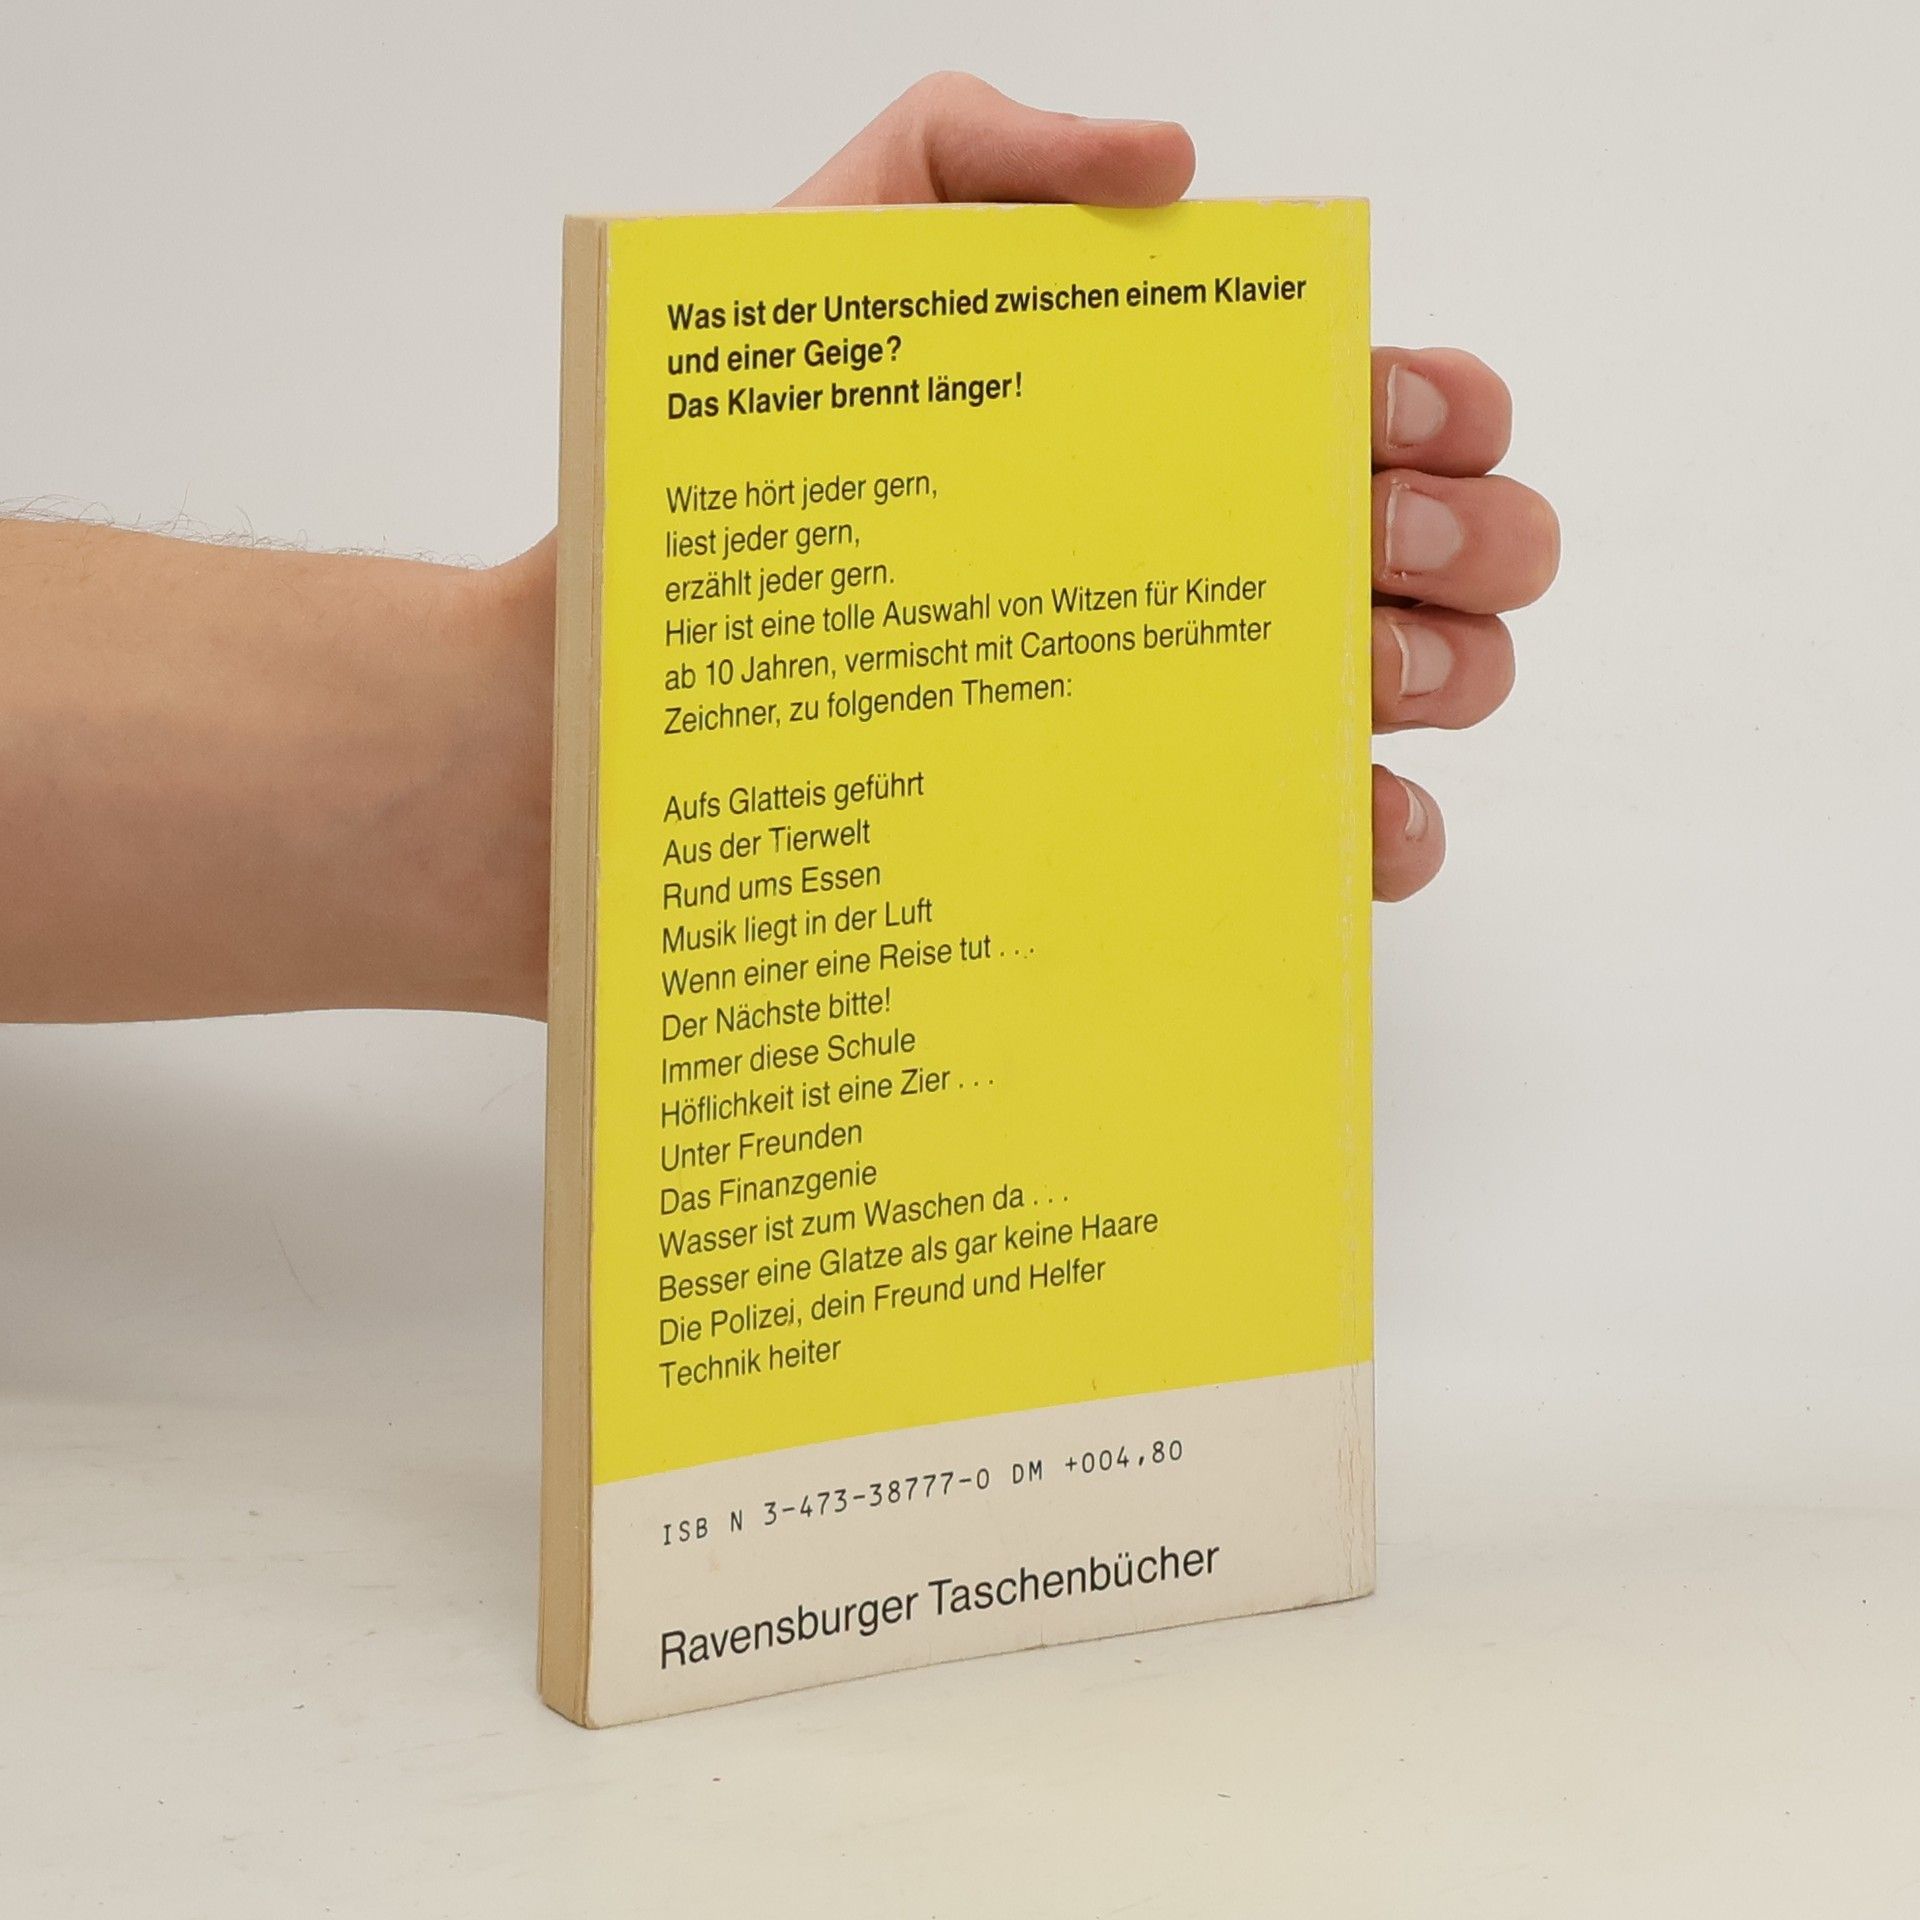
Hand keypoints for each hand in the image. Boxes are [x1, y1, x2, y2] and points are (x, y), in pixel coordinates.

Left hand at [782, 73, 1560, 901]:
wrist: (653, 650)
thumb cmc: (748, 464)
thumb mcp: (850, 255)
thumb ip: (991, 156)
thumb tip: (1168, 163)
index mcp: (1191, 428)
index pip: (1390, 406)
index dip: (1441, 403)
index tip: (1389, 416)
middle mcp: (1225, 561)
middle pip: (1450, 546)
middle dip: (1465, 535)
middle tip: (1366, 537)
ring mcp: (1213, 698)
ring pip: (1428, 685)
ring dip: (1444, 669)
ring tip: (1350, 666)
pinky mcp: (1174, 825)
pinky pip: (1337, 846)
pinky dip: (1387, 834)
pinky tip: (1347, 816)